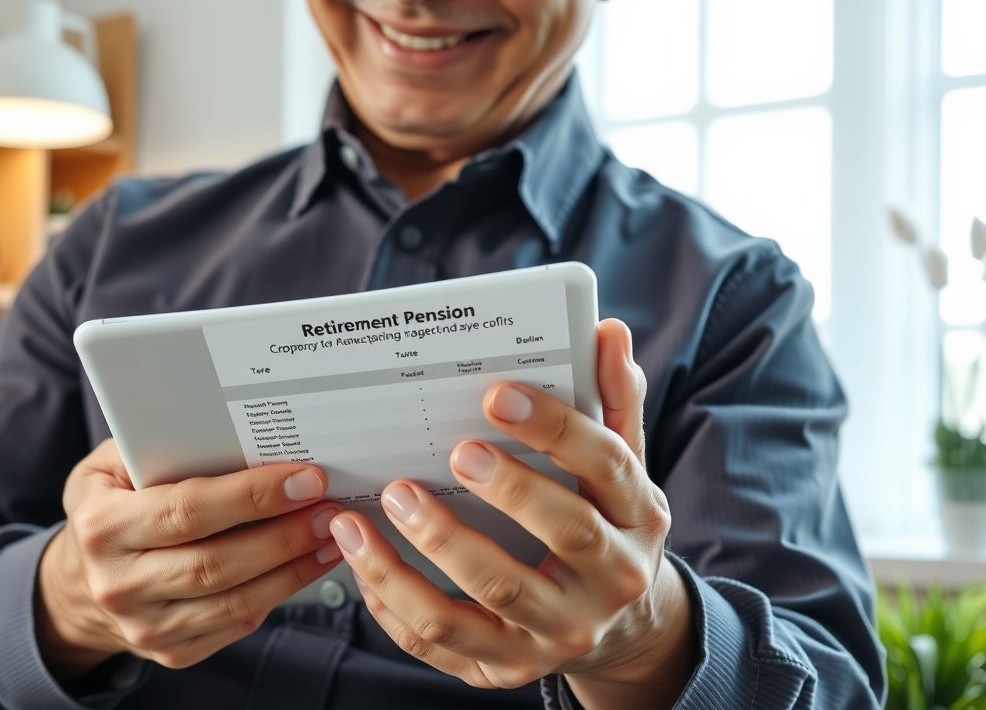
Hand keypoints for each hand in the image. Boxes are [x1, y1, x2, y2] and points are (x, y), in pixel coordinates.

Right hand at [36, 440, 344, 677]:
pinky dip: (279, 595)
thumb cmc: (109, 505)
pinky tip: (305, 565)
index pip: (188, 511)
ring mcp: (144, 625)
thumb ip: (162, 446)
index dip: (251, 496)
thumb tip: (238, 434)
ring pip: (235, 601)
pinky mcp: (172, 651)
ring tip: (327, 536)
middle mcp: (118, 582)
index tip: (304, 479)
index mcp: (100, 526)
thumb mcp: (111, 464)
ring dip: (292, 569)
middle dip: (282, 535)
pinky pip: (236, 624)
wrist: (82, 582)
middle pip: (216, 562)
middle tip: (326, 509)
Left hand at [329, 319, 694, 706]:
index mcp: (639, 516)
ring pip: (490, 599)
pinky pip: (442, 641)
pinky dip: (394, 600)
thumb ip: (610, 401)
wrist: (618, 628)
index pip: (607, 465)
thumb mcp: (620, 466)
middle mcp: (609, 582)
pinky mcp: (506, 667)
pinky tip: (362, 557)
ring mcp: (557, 634)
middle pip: (563, 536)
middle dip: (506, 491)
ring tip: (380, 503)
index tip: (498, 393)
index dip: (554, 427)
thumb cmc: (604, 522)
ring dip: (429, 549)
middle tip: (451, 453)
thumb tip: (607, 332)